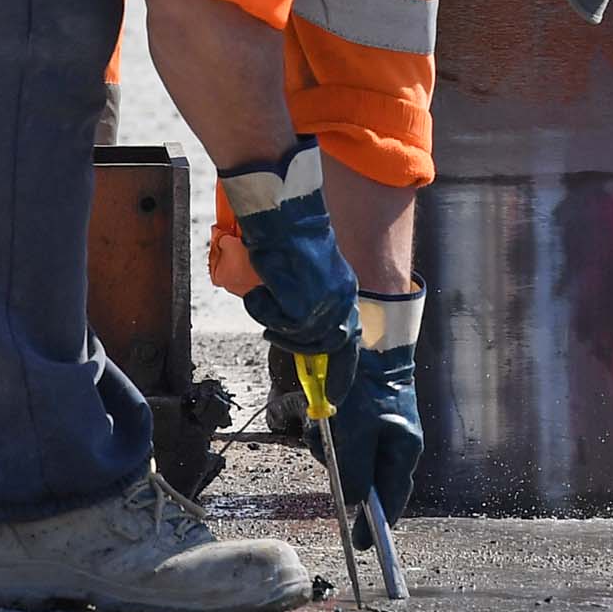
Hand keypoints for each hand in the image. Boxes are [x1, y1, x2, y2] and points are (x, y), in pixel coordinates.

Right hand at [225, 140, 358, 358]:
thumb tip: (299, 329)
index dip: (341, 372)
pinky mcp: (305, 304)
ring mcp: (325, 304)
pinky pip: (279, 323)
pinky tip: (263, 288)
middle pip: (326, 346)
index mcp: (345, 291)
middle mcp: (341, 300)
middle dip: (302, 351)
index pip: (348, 342)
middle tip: (279, 337)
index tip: (334, 396)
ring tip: (266, 294)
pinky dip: (265, 309)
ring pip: (299, 338)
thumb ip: (309, 302)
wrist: (283, 215)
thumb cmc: (287, 237)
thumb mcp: (305, 274)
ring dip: (276, 322)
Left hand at [331, 289, 423, 541]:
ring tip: (325, 422)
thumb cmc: (366, 387)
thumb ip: (355, 473)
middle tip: (327, 448)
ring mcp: (376, 425)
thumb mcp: (358, 434)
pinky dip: (327, 428)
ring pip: (346, 455)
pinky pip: (338, 434)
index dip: (376, 524)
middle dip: (340, 468)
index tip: (364, 546)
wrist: (363, 335)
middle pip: (362, 476)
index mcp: (403, 450)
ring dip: (329, 444)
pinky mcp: (359, 411)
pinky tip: (323, 413)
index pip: (391, 499)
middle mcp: (392, 440)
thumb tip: (353, 501)